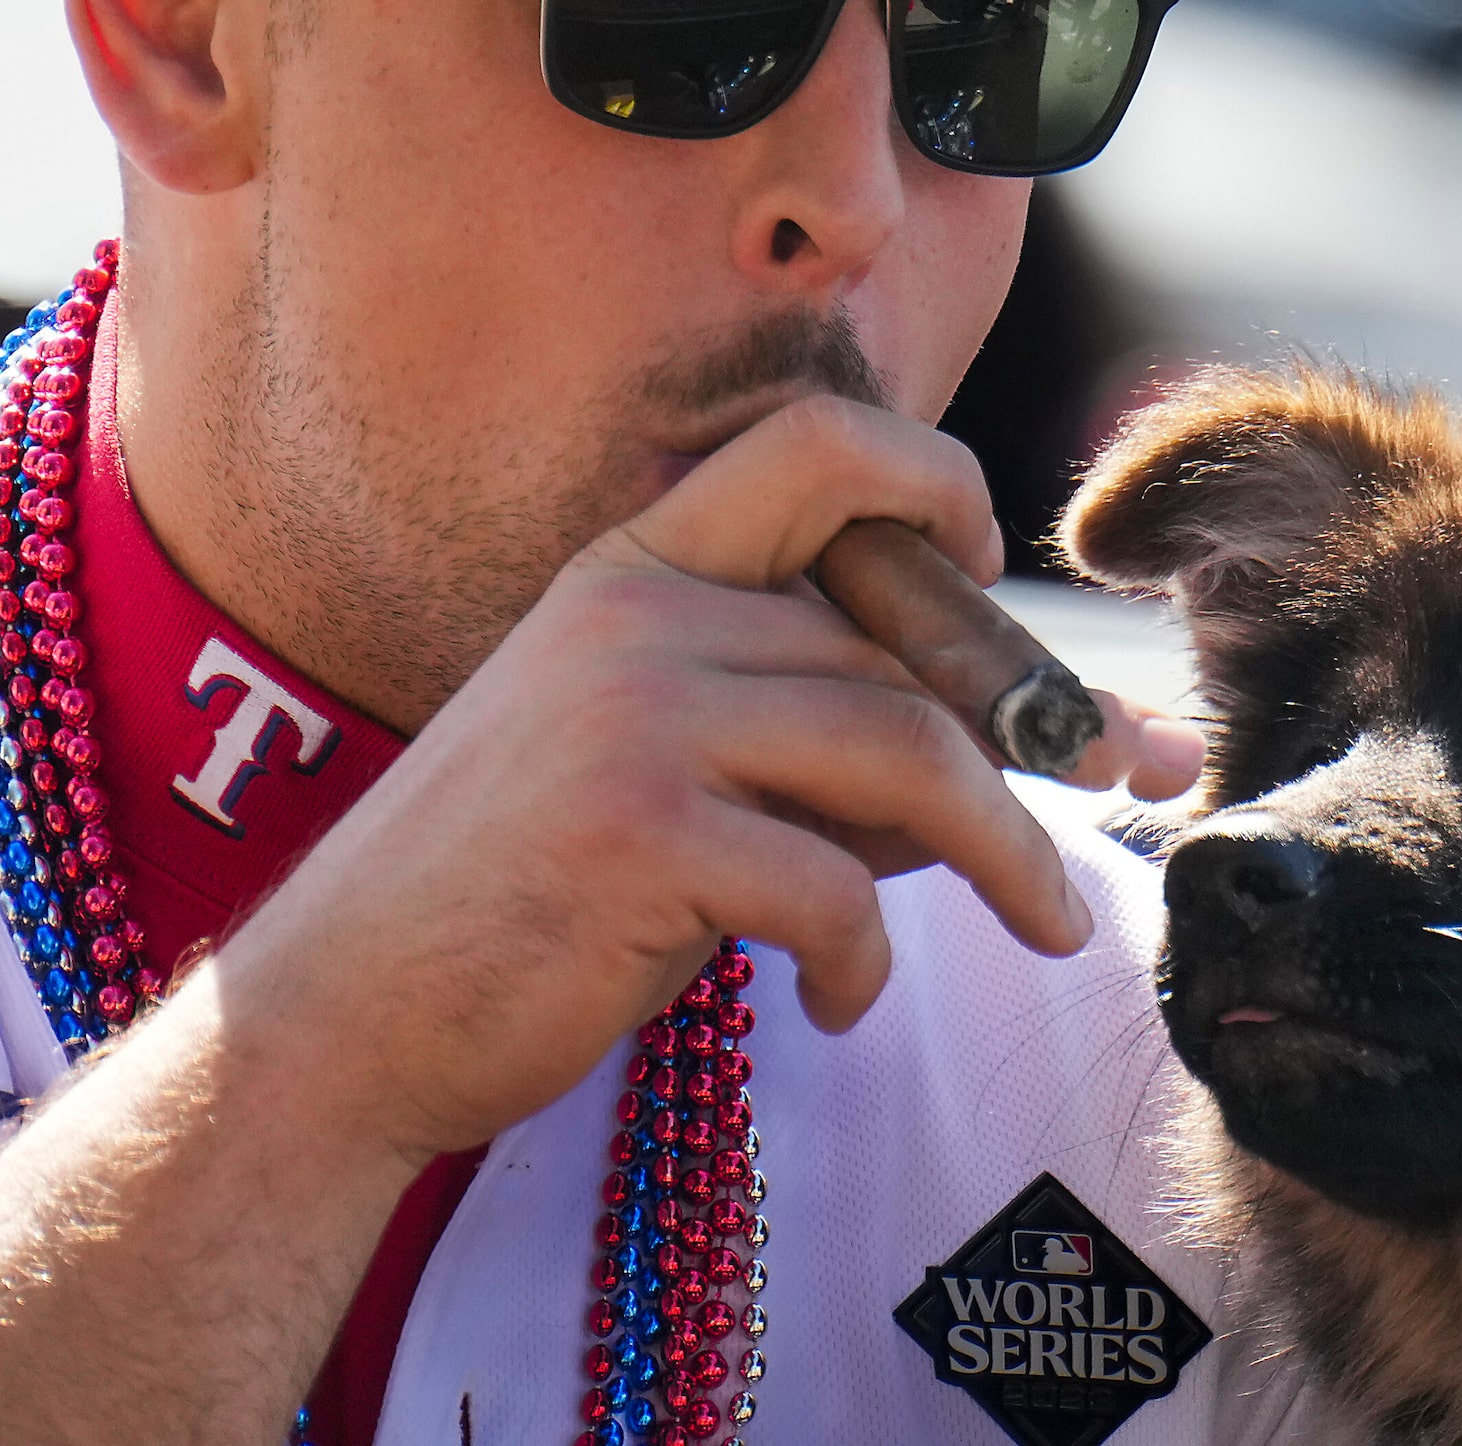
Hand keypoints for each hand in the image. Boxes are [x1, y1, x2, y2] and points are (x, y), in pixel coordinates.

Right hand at [205, 394, 1142, 1169]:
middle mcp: (637, 610)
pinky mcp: (639, 831)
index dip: (936, 485)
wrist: (334, 1022)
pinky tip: (838, 1003)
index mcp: (639, 565)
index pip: (822, 440)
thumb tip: (1036, 752)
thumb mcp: (673, 775)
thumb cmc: (524, 897)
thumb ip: (825, 740)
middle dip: (1040, 731)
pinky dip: (865, 961)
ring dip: (1009, 854)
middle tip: (1127, 787)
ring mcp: (633, 713)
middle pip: (909, 644)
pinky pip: (834, 885)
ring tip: (1051, 928)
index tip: (990, 575)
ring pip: (911, 752)